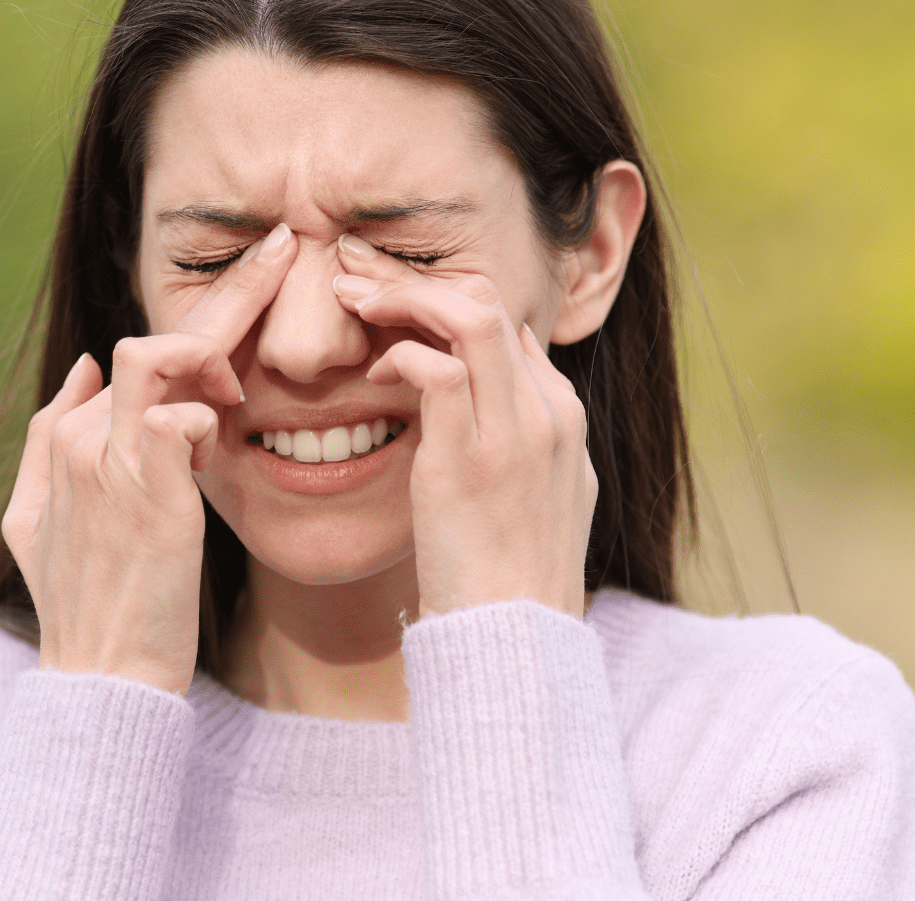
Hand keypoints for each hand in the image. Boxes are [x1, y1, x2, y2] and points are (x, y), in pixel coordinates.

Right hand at [1, 223, 297, 693]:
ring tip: (250, 381)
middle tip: (287, 249)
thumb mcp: (37, 522)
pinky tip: (226, 434)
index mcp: (66, 439)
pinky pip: (177, 418)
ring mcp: (108, 464)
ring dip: (215, 350)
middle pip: (154, 338)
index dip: (199, 331)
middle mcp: (81, 440)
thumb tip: (86, 364)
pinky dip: (207, 417)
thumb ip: (50, 438)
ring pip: (158, 358)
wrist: (101, 679)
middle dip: (230, 288)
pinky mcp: (145, 493)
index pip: (137, 355)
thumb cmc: (86, 608)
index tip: (253, 295)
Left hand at [332, 234, 593, 619]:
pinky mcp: (469, 460)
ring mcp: (514, 432)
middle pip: (489, 299)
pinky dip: (397, 355)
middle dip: (416, 277)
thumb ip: (519, 441)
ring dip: (401, 294)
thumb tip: (489, 397)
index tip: (389, 298)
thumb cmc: (508, 579)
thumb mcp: (536, 499)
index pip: (506, 320)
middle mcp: (547, 412)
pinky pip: (434, 369)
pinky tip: (371, 374)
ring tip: (353, 299)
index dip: (443, 298)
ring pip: (469, 314)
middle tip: (356, 275)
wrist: (518, 640)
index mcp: (561, 416)